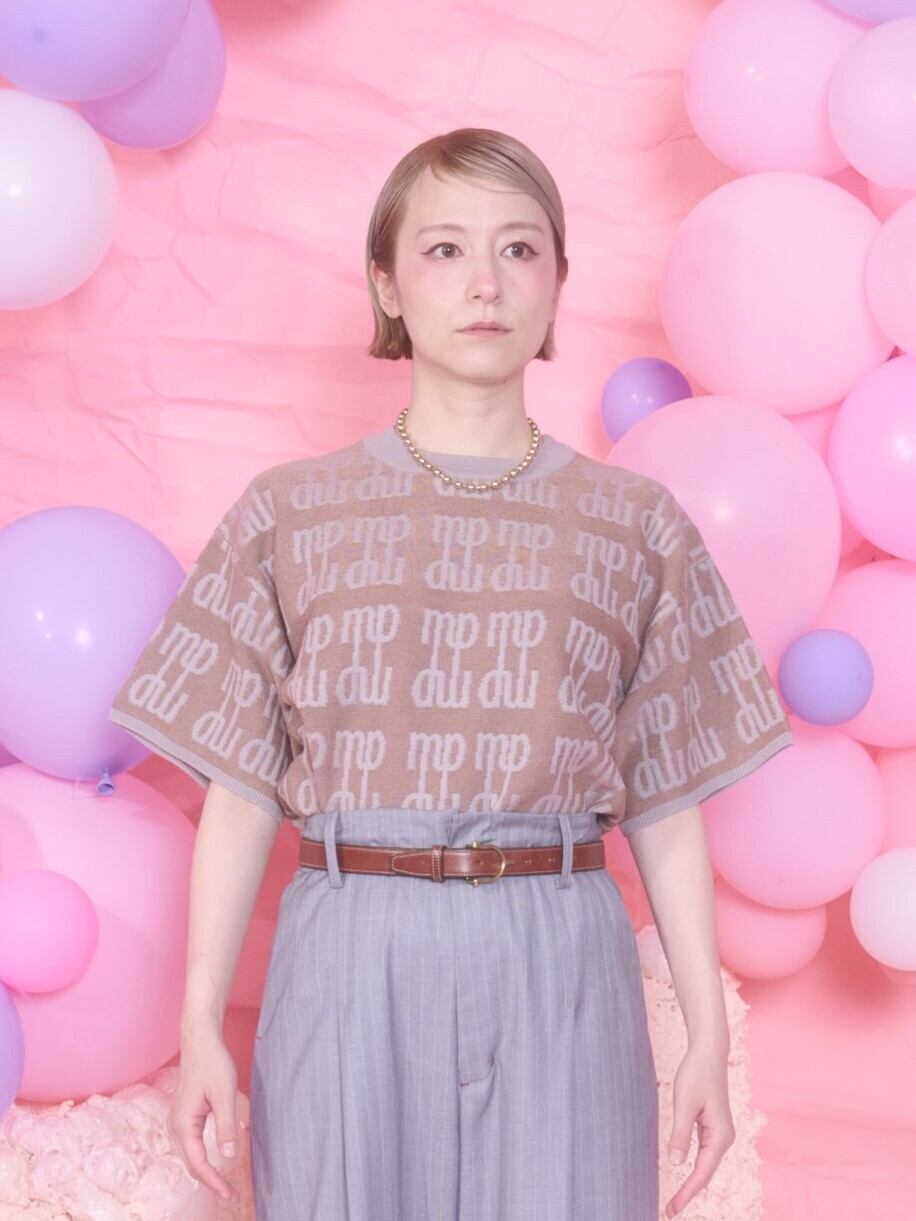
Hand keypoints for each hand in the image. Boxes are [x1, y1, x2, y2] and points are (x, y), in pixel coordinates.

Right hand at [168, 1029, 243, 1203]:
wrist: (200, 1041)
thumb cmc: (213, 1064)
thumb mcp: (225, 1094)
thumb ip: (226, 1126)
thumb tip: (228, 1157)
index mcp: (184, 1124)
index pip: (198, 1163)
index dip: (214, 1182)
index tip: (229, 1194)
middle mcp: (175, 1126)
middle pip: (191, 1164)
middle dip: (209, 1181)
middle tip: (230, 1194)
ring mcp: (177, 1120)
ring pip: (188, 1156)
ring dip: (204, 1171)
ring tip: (222, 1184)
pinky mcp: (182, 1115)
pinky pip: (189, 1144)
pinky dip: (200, 1157)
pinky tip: (211, 1161)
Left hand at [664, 1041, 735, 1218]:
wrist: (709, 1053)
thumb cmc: (696, 1074)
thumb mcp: (684, 1103)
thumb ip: (680, 1134)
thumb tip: (675, 1164)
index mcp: (720, 1135)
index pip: (702, 1173)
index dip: (686, 1193)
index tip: (672, 1209)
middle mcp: (723, 1138)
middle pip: (705, 1173)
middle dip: (688, 1193)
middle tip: (668, 1211)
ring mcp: (719, 1134)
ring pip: (705, 1165)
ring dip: (691, 1183)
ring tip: (674, 1201)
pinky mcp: (712, 1127)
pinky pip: (703, 1154)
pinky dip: (694, 1168)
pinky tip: (683, 1176)